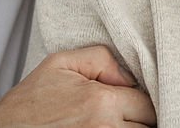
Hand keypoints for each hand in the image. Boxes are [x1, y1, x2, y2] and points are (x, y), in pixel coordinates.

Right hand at [0, 46, 153, 126]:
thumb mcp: (64, 62)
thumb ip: (103, 59)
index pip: (147, 104)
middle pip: (147, 126)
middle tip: (124, 110)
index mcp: (101, 103)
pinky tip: (108, 127)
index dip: (140, 99)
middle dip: (139, 117)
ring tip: (116, 120)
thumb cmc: (32, 99)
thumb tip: (129, 77)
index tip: (128, 98)